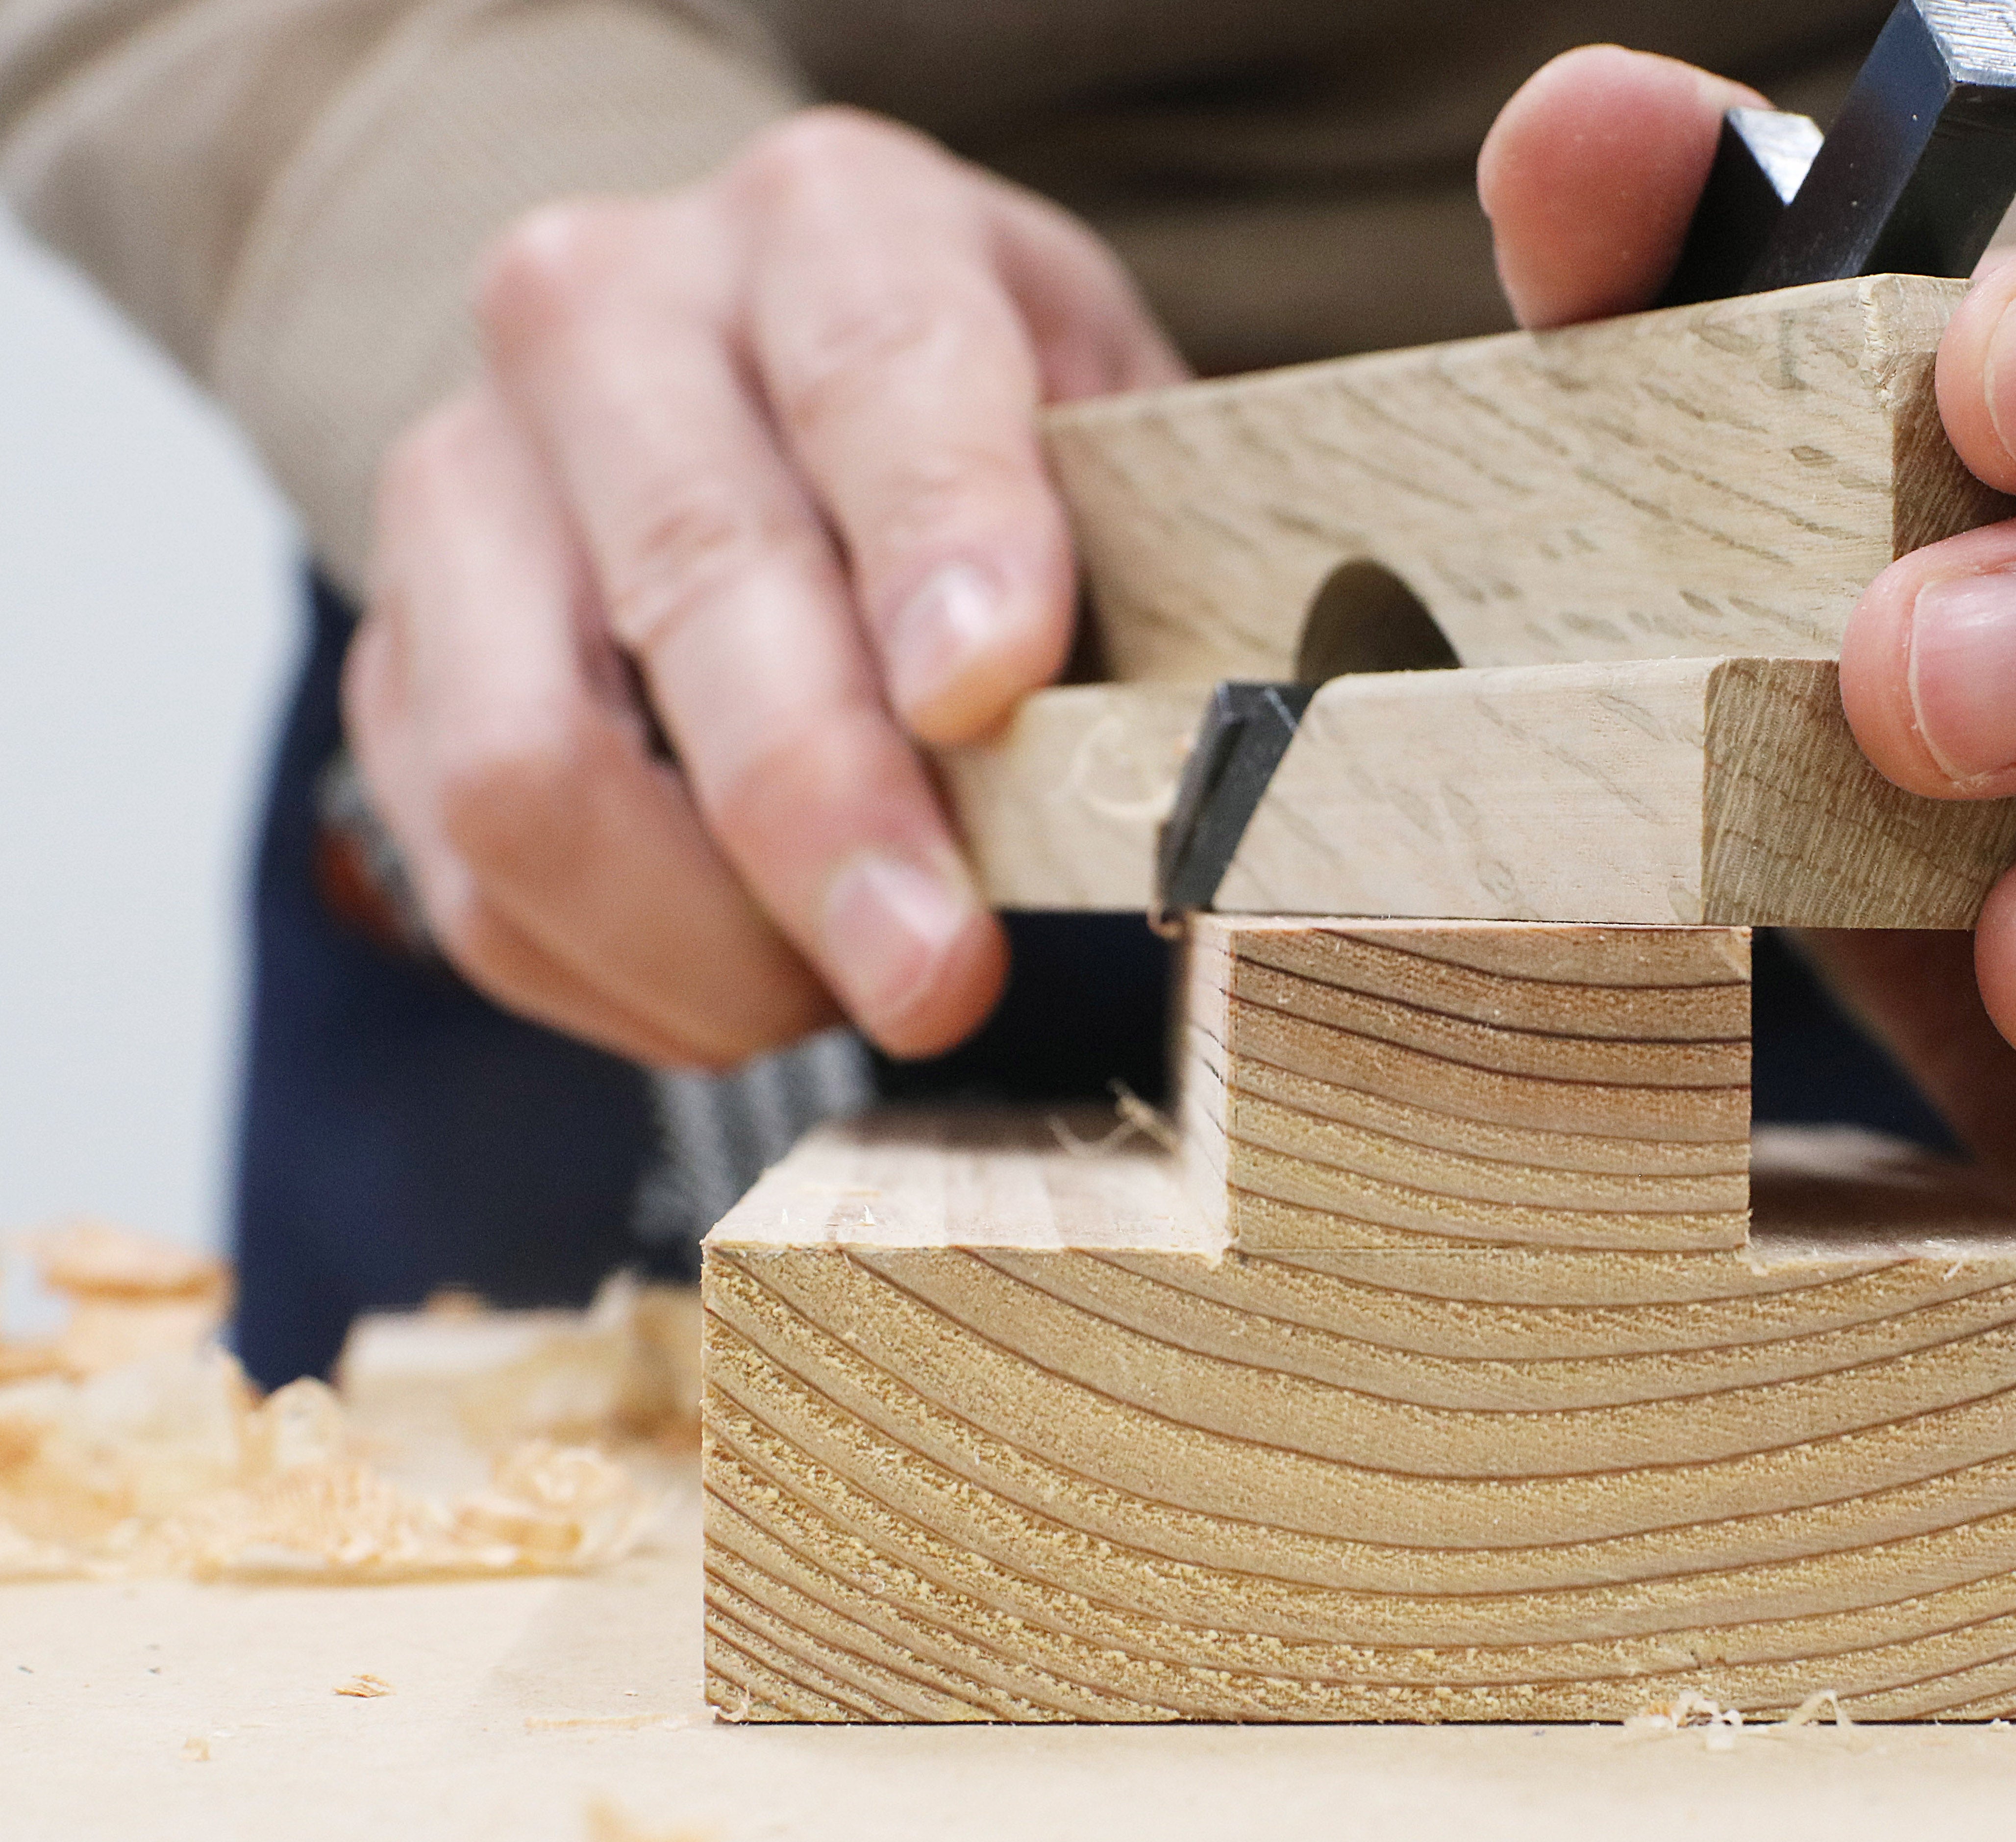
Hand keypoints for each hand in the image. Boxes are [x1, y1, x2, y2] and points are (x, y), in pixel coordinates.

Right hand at [347, 108, 1183, 1067]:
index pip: (878, 368)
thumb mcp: (1100, 429)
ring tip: (859, 987)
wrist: (752, 386)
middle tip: (937, 979)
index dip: (938, 537)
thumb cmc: (980, 437)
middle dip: (820, 812)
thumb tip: (1165, 763)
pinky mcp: (392, 668)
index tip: (984, 694)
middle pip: (687, 583)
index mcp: (828, 221)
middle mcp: (606, 317)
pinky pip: (481, 886)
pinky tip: (761, 983)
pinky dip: (637, 982)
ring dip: (711, 940)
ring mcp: (465, 488)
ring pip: (528, 767)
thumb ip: (1130, 563)